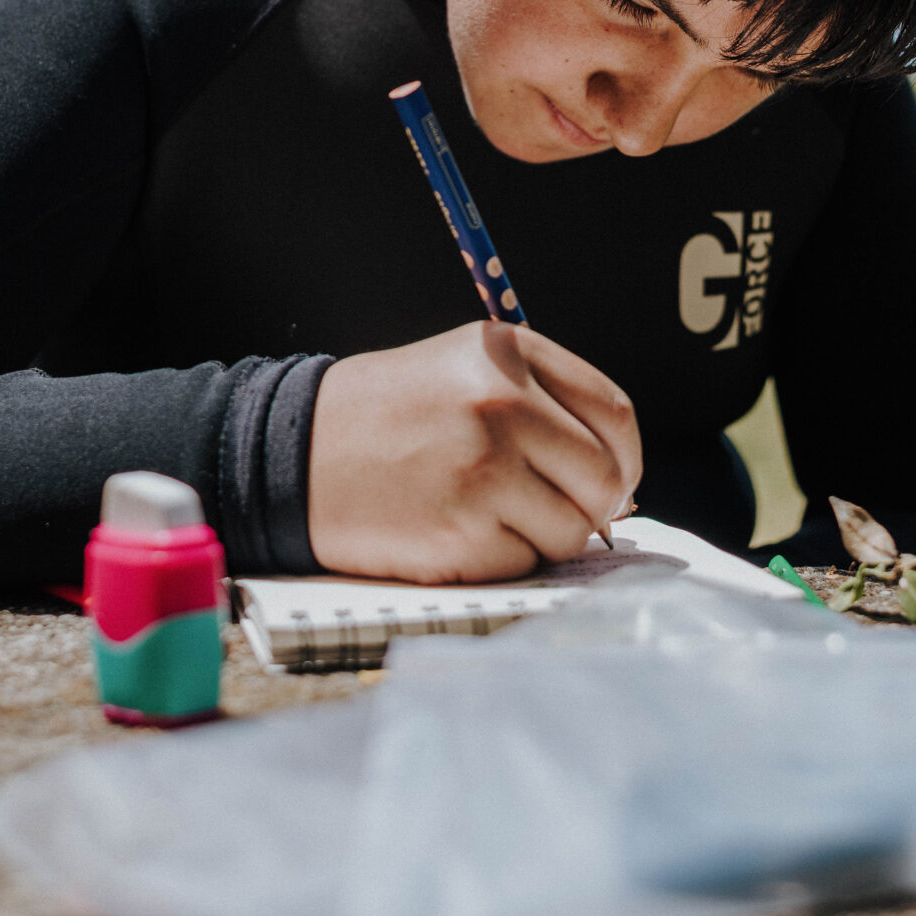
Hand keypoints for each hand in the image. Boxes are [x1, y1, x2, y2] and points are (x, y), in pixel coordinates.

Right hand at [306, 320, 642, 582]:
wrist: (291, 454)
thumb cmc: (388, 419)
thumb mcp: (466, 372)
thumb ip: (544, 406)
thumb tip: (619, 484)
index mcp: (510, 352)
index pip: (614, 414)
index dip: (624, 459)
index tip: (612, 482)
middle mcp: (503, 402)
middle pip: (604, 477)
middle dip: (593, 508)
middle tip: (555, 514)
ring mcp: (485, 467)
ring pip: (572, 530)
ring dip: (543, 537)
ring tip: (487, 516)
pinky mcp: (462, 530)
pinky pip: (524, 562)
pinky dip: (500, 560)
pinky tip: (454, 533)